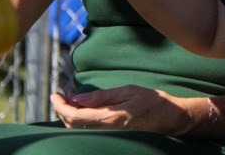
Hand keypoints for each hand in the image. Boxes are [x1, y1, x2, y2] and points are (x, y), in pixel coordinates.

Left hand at [51, 86, 192, 135]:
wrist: (169, 118)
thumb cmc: (152, 102)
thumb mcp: (128, 91)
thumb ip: (101, 96)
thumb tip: (77, 97)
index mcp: (108, 117)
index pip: (74, 116)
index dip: (60, 106)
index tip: (55, 94)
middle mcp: (105, 129)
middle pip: (72, 124)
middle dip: (62, 109)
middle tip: (60, 94)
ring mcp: (108, 133)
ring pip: (78, 129)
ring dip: (70, 114)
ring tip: (70, 98)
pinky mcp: (111, 133)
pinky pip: (87, 129)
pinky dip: (79, 119)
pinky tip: (83, 107)